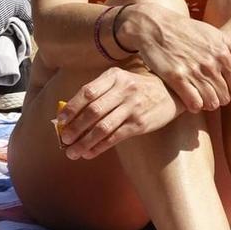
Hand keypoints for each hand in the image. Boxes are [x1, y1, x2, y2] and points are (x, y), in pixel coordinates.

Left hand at [54, 67, 180, 159]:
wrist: (171, 94)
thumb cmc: (137, 88)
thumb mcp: (120, 80)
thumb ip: (98, 92)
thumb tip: (70, 113)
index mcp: (114, 76)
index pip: (87, 92)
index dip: (71, 107)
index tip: (60, 121)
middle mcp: (123, 90)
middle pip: (93, 111)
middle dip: (75, 128)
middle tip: (64, 139)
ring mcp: (132, 107)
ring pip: (102, 127)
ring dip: (84, 142)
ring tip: (73, 152)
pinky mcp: (139, 124)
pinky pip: (115, 137)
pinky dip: (99, 147)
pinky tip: (89, 153)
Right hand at [116, 6, 230, 111]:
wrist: (155, 26)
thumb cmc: (187, 31)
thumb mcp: (216, 35)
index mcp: (222, 52)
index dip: (230, 92)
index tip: (221, 89)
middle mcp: (210, 62)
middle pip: (224, 97)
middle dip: (218, 99)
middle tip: (209, 95)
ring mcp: (193, 70)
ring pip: (210, 103)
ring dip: (207, 105)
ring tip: (200, 99)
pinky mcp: (176, 77)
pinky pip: (194, 103)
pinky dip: (194, 106)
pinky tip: (190, 100)